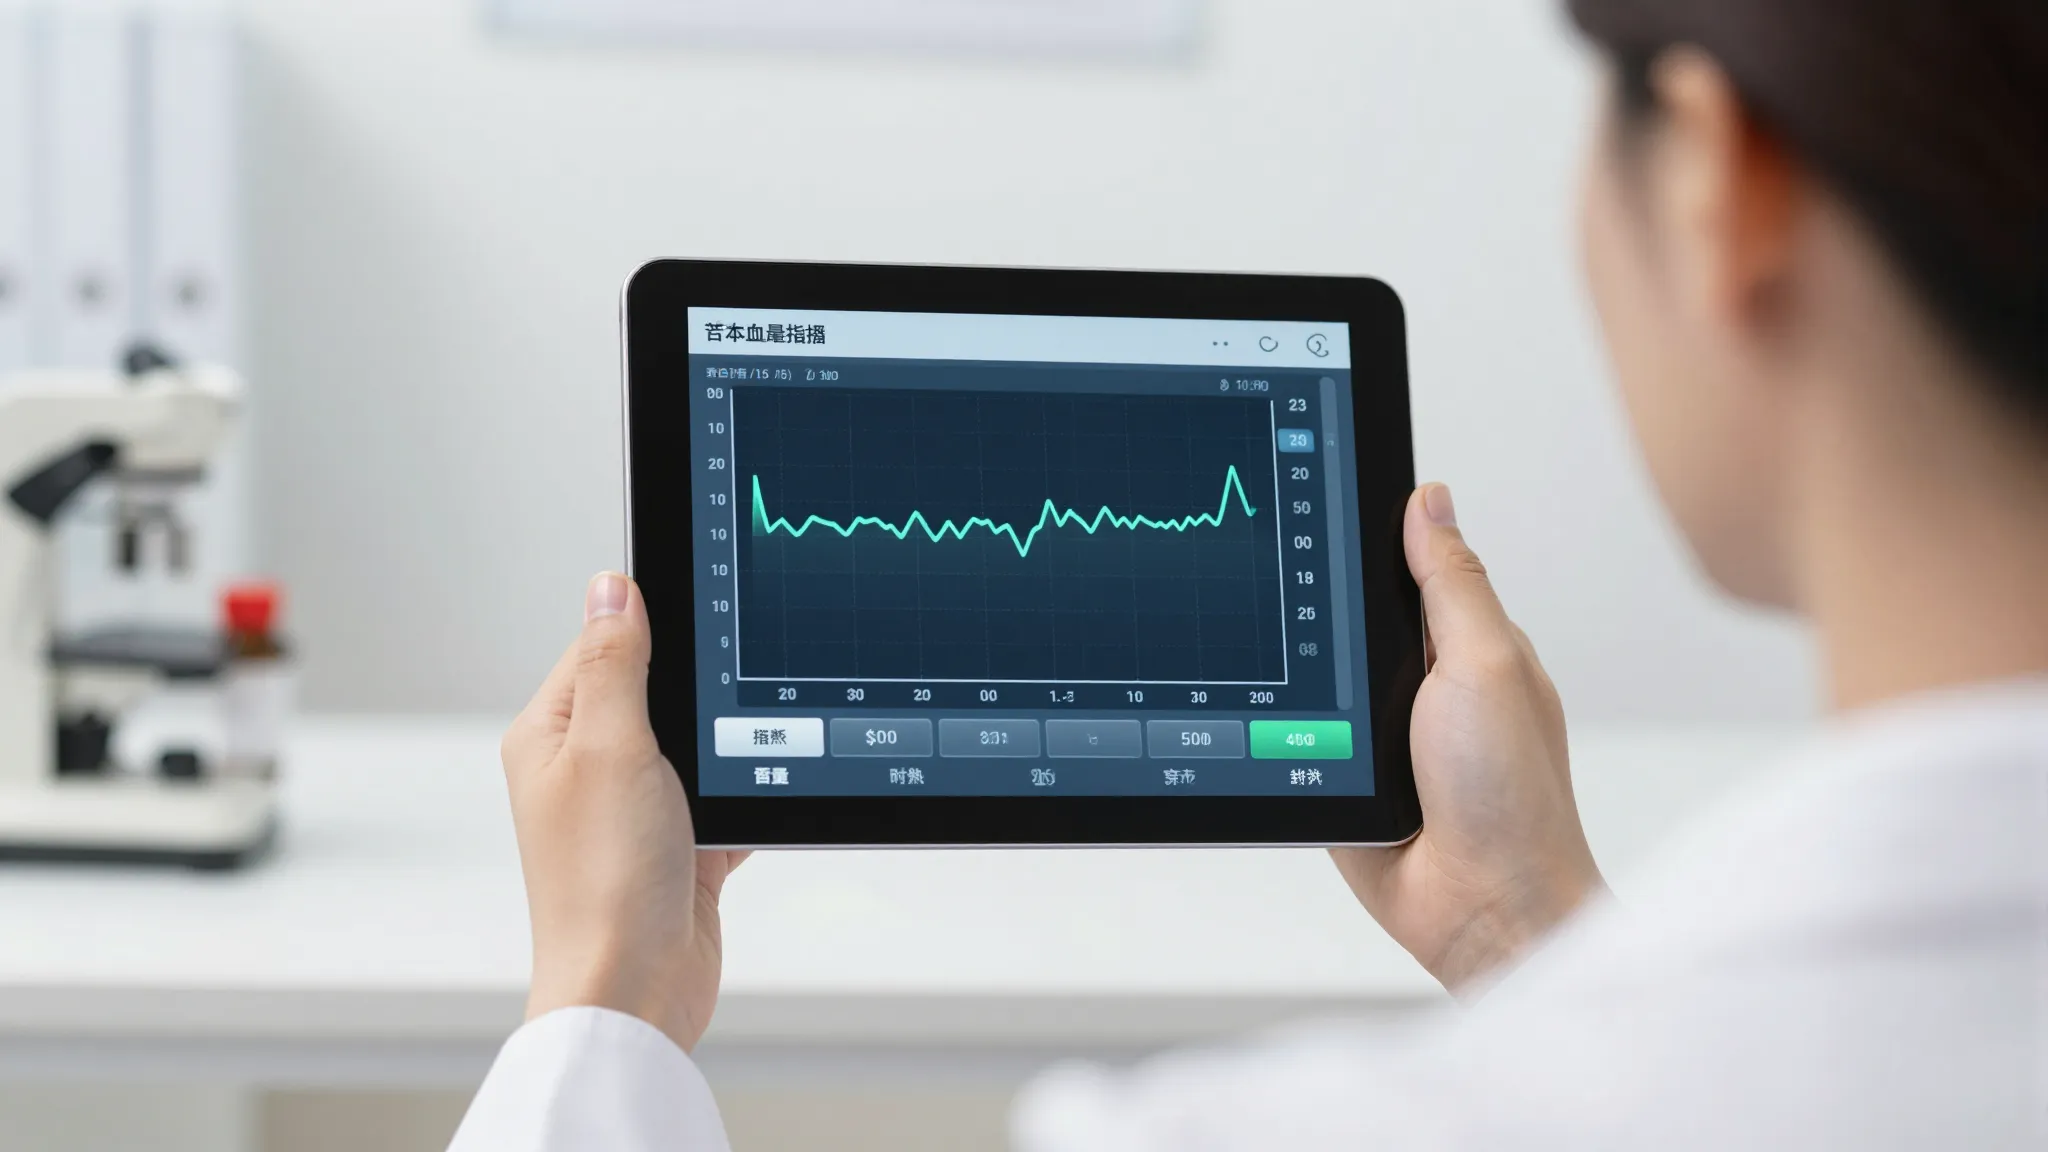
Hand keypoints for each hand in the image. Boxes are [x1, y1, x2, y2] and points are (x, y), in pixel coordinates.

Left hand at [500, 572, 747, 1051]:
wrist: (636, 990)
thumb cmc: (603, 885)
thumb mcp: (612, 748)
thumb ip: (615, 663)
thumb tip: (611, 586)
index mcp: (551, 735)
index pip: (601, 645)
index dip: (652, 632)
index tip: (703, 621)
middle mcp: (586, 768)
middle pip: (658, 692)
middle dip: (701, 701)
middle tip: (719, 714)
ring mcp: (632, 809)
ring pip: (699, 746)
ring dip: (727, 757)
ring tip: (719, 784)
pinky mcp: (678, 847)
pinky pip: (725, 801)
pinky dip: (744, 807)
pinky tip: (744, 818)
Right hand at [1333, 485, 1604, 995]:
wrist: (1482, 909)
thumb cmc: (1513, 798)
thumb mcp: (1488, 664)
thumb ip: (1454, 582)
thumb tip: (1428, 499)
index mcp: (1469, 644)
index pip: (1410, 565)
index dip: (1371, 536)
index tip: (1322, 499)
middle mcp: (1424, 683)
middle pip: (1350, 614)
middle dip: (1323, 608)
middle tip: (1299, 599)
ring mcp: (1379, 731)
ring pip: (1316, 672)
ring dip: (1303, 677)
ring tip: (1296, 675)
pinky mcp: (1339, 772)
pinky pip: (1295, 731)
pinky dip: (1285, 727)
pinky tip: (1278, 723)